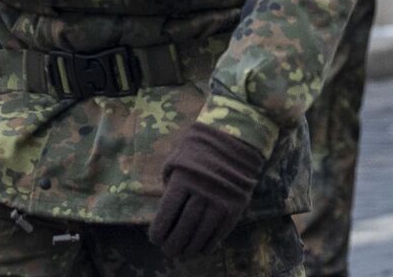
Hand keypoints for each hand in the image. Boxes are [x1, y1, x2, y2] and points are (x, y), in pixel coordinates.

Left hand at [149, 123, 266, 257]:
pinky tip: (201, 248)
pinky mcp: (236, 206)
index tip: (155, 239)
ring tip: (183, 252)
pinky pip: (220, 232)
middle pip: (183, 228)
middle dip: (172, 244)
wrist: (237, 139)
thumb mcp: (176, 161)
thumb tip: (166, 215)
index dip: (158, 232)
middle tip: (168, 250)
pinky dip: (209, 244)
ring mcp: (221, 200)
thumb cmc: (199, 150)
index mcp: (183, 179)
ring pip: (201, 234)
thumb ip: (170, 186)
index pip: (166, 215)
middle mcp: (202, 191)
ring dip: (189, 247)